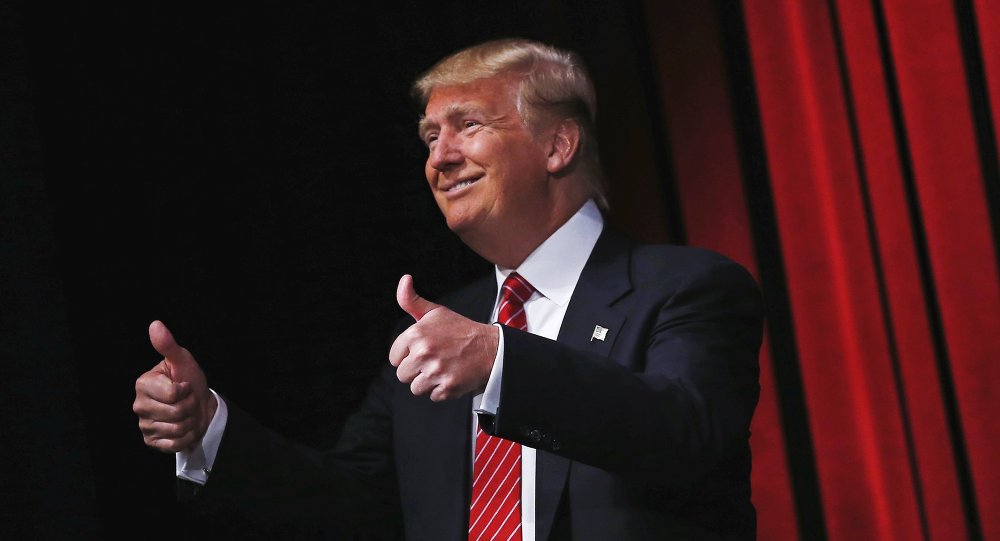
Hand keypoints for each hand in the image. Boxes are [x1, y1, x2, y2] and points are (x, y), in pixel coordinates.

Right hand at [133, 321, 216, 451]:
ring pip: (176, 429)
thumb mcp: (182, 361)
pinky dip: (185, 437)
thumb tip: (155, 324)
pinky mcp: (151, 442)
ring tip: (186, 413)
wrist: (200, 406)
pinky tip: (183, 428)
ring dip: (189, 421)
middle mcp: (139, 405)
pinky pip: (174, 444)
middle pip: (176, 412)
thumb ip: (168, 345)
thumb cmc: (190, 380)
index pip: (172, 394)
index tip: (186, 386)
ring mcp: (144, 425)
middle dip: (190, 406)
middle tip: (188, 400)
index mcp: (143, 384)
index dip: (187, 391)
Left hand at [389, 275, 498, 400]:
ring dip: (428, 382)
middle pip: (402, 375)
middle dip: (416, 371)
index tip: (423, 351)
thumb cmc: (460, 330)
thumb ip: (412, 300)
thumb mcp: (435, 312)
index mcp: (416, 334)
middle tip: (435, 360)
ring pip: (416, 388)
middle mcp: (423, 353)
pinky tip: (452, 376)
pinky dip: (442, 391)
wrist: (490, 348)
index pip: (394, 358)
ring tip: (443, 369)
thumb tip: (404, 279)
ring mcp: (435, 371)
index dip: (407, 356)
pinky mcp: (447, 387)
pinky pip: (432, 396)